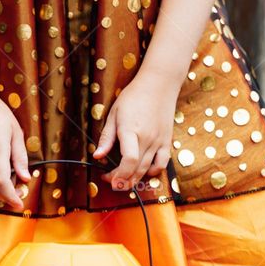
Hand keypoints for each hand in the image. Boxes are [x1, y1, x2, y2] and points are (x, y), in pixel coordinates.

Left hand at [93, 72, 178, 191]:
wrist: (159, 84)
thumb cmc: (133, 97)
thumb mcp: (114, 114)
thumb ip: (106, 137)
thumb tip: (97, 156)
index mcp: (131, 131)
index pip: (128, 160)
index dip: (118, 174)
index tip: (107, 177)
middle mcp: (147, 139)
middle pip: (136, 169)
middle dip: (122, 180)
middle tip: (111, 180)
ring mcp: (159, 141)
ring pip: (148, 169)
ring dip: (135, 179)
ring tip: (123, 181)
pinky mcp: (167, 141)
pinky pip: (163, 163)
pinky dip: (153, 172)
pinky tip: (143, 171)